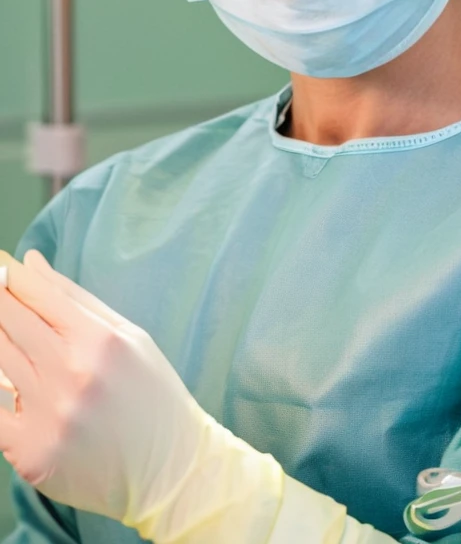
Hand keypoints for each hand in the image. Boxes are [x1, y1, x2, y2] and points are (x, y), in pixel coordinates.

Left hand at [0, 249, 212, 526]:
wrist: (170, 471)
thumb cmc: (152, 396)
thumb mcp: (129, 336)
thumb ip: (75, 299)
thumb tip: (31, 263)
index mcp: (100, 340)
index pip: (38, 295)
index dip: (10, 275)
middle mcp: (72, 375)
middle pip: (9, 323)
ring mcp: (49, 417)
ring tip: (8, 333)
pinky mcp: (32, 454)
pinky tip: (10, 379)